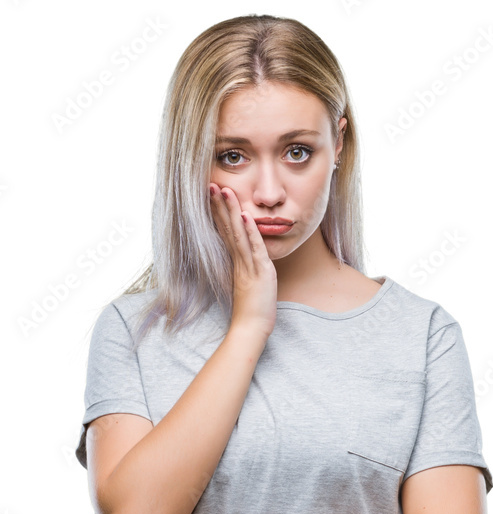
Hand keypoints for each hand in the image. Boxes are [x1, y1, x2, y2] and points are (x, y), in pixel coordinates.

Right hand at [209, 182, 277, 337]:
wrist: (250, 329)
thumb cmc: (250, 311)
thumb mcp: (247, 285)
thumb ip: (244, 271)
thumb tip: (245, 261)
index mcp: (236, 263)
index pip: (225, 233)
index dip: (218, 214)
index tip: (212, 196)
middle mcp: (239, 261)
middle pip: (227, 228)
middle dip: (219, 206)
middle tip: (211, 185)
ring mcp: (247, 266)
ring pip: (238, 234)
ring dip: (231, 211)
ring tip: (224, 191)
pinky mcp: (259, 272)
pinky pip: (253, 248)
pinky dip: (249, 231)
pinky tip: (244, 216)